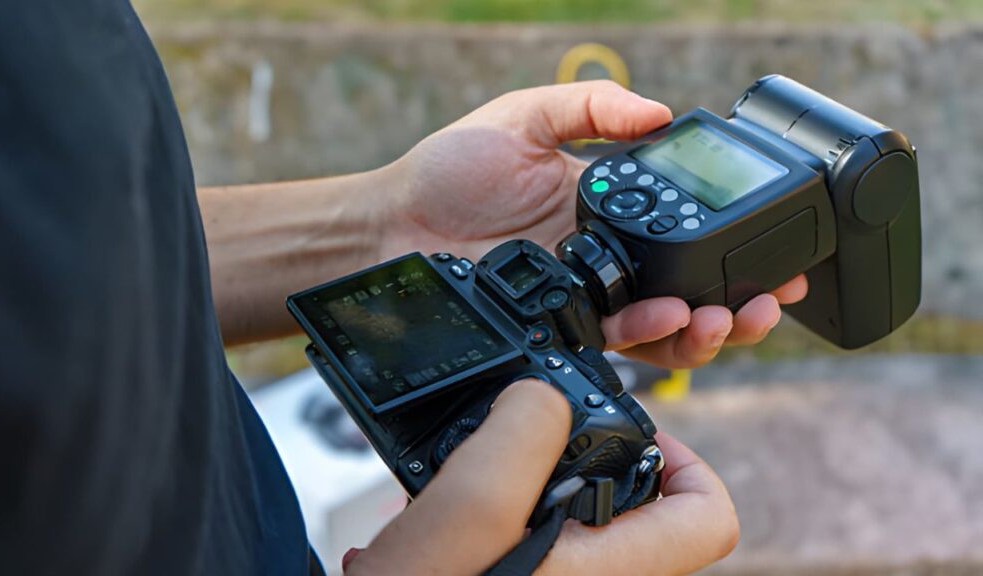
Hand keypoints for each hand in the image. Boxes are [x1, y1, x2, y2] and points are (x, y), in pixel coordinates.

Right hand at [344, 380, 738, 575]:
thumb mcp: (471, 503)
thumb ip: (523, 433)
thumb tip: (542, 399)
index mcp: (610, 570)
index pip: (708, 517)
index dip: (688, 459)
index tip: (633, 429)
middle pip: (638, 510)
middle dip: (588, 456)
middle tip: (536, 435)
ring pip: (576, 520)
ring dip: (531, 481)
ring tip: (478, 465)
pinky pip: (529, 540)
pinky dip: (496, 514)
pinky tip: (442, 507)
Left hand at [380, 81, 805, 367]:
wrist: (391, 225)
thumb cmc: (448, 170)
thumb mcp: (523, 118)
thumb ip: (592, 109)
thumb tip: (663, 113)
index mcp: (608, 212)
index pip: (685, 232)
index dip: (733, 243)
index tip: (776, 245)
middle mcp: (607, 262)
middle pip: (689, 291)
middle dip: (739, 300)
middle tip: (771, 296)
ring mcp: (585, 300)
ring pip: (663, 330)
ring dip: (706, 327)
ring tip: (727, 314)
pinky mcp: (558, 331)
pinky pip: (613, 344)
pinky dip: (648, 336)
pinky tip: (668, 319)